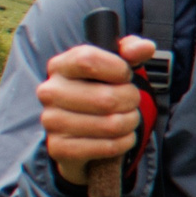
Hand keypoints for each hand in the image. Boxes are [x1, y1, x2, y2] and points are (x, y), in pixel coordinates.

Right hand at [39, 35, 156, 183]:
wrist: (81, 131)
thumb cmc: (101, 91)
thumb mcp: (115, 66)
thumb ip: (130, 51)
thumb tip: (145, 47)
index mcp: (61, 66)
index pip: (88, 60)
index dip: (118, 70)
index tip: (125, 76)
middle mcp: (50, 92)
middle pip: (107, 98)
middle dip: (131, 101)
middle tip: (130, 102)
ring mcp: (52, 121)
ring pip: (111, 125)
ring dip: (130, 123)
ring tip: (127, 119)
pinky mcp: (59, 148)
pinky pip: (107, 146)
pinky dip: (124, 142)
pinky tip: (121, 137)